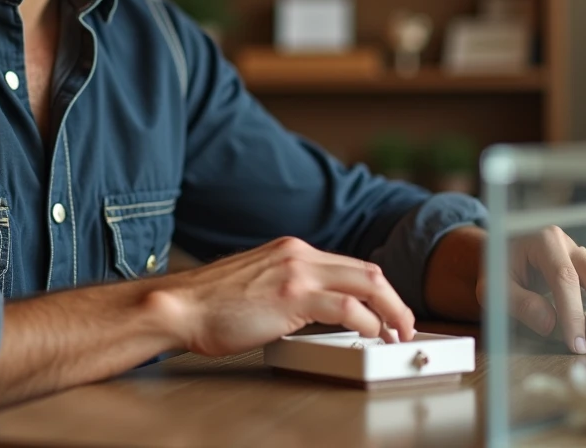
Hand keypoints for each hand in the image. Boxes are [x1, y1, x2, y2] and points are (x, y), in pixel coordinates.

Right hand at [148, 236, 415, 356]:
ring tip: (397, 333)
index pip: (349, 265)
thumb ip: (288, 287)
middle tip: (404, 323)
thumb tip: (315, 310)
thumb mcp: (258, 282)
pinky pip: (347, 307)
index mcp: (291, 250)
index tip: (387, 311)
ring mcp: (297, 273)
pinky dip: (368, 322)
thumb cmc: (210, 304)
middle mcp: (298, 254)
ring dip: (391, 311)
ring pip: (366, 283)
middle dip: (394, 299)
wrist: (181, 306)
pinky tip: (371, 335)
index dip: (377, 290)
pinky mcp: (293, 296)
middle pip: (367, 270)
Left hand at [476, 226, 585, 352]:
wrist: (500, 256)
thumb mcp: (494, 286)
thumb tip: (551, 324)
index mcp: (544, 241)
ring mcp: (583, 257)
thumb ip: (519, 302)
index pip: (565, 278)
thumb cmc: (497, 270)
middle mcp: (569, 245)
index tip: (574, 344)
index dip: (573, 314)